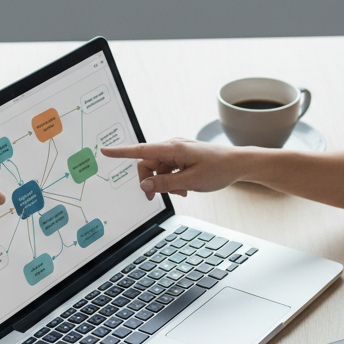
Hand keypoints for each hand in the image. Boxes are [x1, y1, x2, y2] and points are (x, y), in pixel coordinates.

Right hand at [101, 139, 247, 199]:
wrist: (238, 164)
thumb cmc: (218, 169)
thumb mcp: (191, 181)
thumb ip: (165, 184)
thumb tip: (144, 186)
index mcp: (172, 148)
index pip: (141, 151)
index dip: (121, 153)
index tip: (105, 151)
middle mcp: (172, 146)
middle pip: (147, 165)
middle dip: (151, 182)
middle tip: (160, 197)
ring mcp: (177, 151)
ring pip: (158, 170)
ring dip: (165, 183)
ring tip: (183, 192)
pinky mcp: (182, 157)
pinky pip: (168, 169)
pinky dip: (172, 180)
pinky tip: (185, 188)